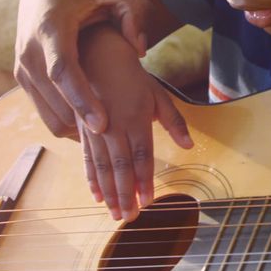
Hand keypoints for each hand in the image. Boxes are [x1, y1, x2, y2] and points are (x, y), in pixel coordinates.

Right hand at [15, 0, 151, 137]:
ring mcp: (21, 65)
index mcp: (50, 26)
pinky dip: (68, 122)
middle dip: (83, 125)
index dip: (82, 99)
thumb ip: (134, 13)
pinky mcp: (21, 76)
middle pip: (54, 98)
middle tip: (117, 147)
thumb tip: (140, 50)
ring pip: (48, 112)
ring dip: (77, 129)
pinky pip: (44, 111)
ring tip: (111, 142)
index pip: (62, 71)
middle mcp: (29, 49)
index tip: (103, 125)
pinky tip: (95, 127)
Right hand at [77, 27, 192, 220]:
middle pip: (120, 167)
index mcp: (136, 118)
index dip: (145, 180)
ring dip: (109, 192)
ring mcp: (95, 128)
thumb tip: (189, 145)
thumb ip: (173, 120)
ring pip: (102, 167)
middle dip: (125, 194)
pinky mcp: (81, 128)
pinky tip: (95, 195)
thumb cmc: (131, 73)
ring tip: (114, 214)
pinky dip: (91, 178)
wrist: (95, 52)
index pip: (142, 156)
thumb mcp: (157, 93)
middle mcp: (114, 126)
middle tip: (129, 218)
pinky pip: (86, 158)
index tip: (149, 201)